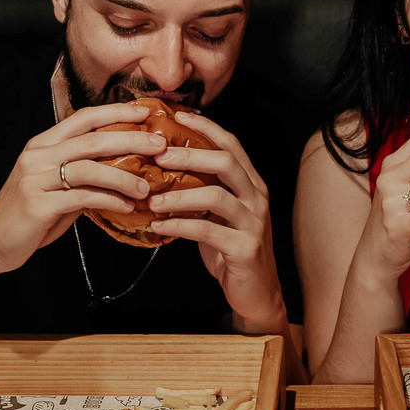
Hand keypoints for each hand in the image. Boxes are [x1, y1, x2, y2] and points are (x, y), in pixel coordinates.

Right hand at [0, 102, 168, 273]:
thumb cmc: (30, 214)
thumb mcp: (56, 186)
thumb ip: (82, 174)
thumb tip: (124, 167)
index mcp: (42, 145)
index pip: (82, 118)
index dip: (114, 111)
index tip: (143, 112)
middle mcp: (37, 156)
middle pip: (91, 140)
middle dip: (130, 139)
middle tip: (158, 145)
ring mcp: (35, 179)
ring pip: (89, 168)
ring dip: (123, 177)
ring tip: (146, 187)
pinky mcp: (37, 204)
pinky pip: (81, 197)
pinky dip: (109, 200)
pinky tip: (127, 206)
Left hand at [141, 111, 287, 331]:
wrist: (256, 293)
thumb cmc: (231, 251)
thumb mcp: (217, 215)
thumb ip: (201, 191)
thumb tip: (161, 170)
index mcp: (251, 184)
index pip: (231, 144)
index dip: (205, 128)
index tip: (177, 116)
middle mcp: (256, 198)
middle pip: (226, 162)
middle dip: (189, 155)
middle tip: (158, 154)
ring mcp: (253, 223)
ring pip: (217, 195)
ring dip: (180, 193)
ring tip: (152, 198)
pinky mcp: (245, 248)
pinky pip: (208, 231)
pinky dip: (179, 226)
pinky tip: (158, 227)